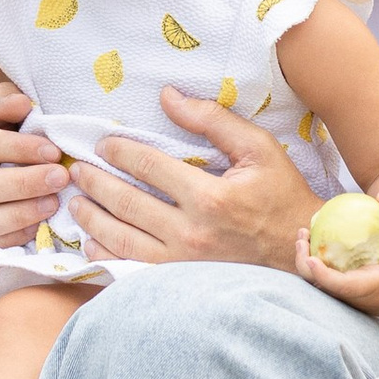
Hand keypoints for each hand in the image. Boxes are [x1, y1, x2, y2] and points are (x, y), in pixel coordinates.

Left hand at [68, 89, 318, 269]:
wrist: (302, 251)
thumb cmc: (281, 196)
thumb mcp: (258, 148)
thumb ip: (212, 119)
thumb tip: (167, 96)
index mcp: (209, 196)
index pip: (147, 166)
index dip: (118, 151)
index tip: (103, 144)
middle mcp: (191, 233)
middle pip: (124, 203)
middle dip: (94, 183)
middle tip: (76, 171)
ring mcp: (182, 263)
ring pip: (120, 240)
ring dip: (90, 219)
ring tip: (75, 203)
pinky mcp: (180, 282)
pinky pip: (131, 270)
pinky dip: (105, 255)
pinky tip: (91, 241)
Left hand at [297, 191, 378, 322]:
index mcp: (374, 287)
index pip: (344, 287)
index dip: (324, 276)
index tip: (311, 259)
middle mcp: (357, 298)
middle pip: (322, 288)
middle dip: (304, 265)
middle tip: (302, 235)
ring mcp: (350, 300)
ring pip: (320, 286)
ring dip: (305, 264)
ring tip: (303, 236)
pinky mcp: (347, 298)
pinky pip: (325, 282)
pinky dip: (315, 266)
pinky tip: (313, 242)